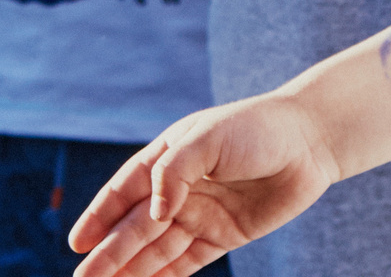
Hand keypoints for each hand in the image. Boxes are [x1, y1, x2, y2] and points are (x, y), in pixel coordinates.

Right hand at [69, 98, 336, 276]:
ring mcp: (199, 214)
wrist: (312, 140)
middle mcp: (179, 189)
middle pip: (137, 226)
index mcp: (168, 157)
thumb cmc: (258, 128)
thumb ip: (174, 172)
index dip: (100, 216)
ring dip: (130, 270)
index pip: (124, 191)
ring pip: (156, 249)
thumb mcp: (210, 137)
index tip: (78, 243)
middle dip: (110, 253)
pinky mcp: (222, 236)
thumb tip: (154, 213)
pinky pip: (184, 263)